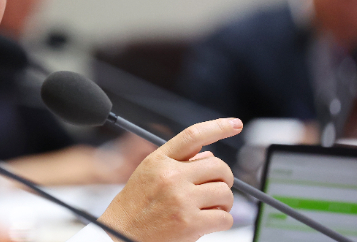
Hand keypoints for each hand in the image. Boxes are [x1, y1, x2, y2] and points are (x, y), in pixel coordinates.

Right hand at [99, 118, 242, 241]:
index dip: (218, 126)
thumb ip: (178, 162)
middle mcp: (171, 176)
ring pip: (225, 192)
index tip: (235, 124)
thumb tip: (209, 155)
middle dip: (225, 179)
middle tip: (217, 188)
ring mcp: (181, 199)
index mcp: (160, 160)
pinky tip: (208, 222)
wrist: (120, 233)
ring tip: (210, 208)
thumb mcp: (149, 174)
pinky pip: (225, 217)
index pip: (193, 135)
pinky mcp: (190, 223)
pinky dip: (222, 221)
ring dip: (224, 202)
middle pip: (219, 166)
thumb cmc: (135, 206)